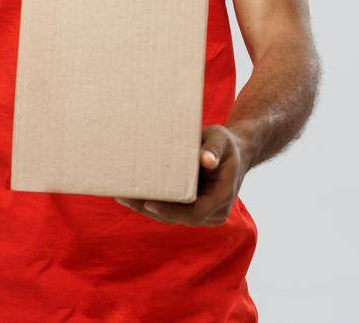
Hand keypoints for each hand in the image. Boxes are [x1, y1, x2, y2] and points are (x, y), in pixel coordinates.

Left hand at [116, 125, 248, 226]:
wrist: (236, 152)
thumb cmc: (226, 144)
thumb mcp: (221, 140)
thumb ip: (214, 149)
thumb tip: (206, 160)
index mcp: (223, 196)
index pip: (195, 213)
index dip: (171, 212)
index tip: (149, 204)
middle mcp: (215, 210)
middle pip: (179, 218)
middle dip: (150, 210)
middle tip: (124, 197)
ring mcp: (205, 212)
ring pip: (173, 216)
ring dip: (147, 208)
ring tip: (122, 196)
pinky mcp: (195, 208)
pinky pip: (172, 210)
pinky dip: (153, 203)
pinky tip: (132, 195)